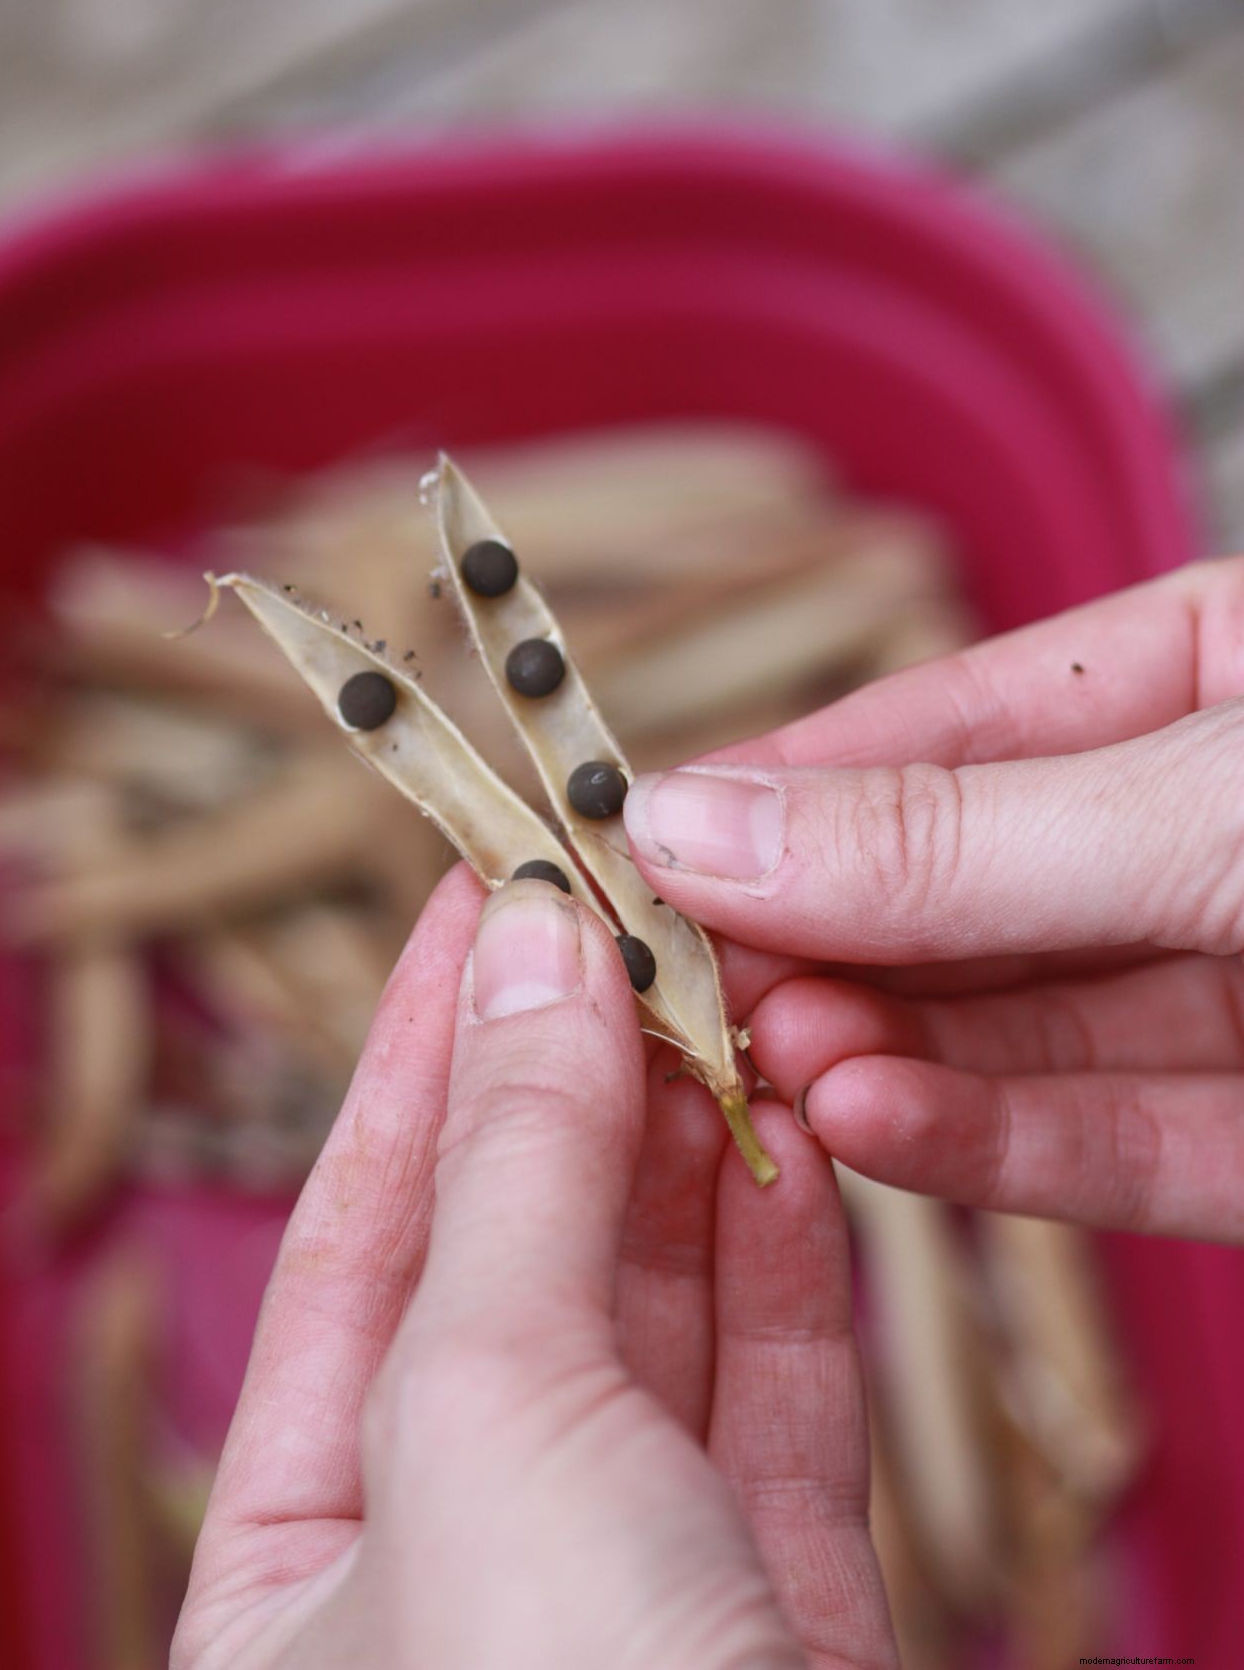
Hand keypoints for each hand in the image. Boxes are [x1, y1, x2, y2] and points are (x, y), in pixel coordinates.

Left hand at [173, 869, 895, 1669]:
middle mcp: (451, 1555)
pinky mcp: (773, 1591)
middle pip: (518, 1256)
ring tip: (731, 997)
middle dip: (583, 1080)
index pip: (352, 1236)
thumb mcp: (492, 1410)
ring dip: (696, 1147)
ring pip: (658, 1310)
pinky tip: (795, 1132)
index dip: (425, 1047)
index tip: (488, 889)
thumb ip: (516, 1171)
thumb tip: (532, 948)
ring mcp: (618, 1573)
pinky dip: (786, 1256)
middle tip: (639, 919)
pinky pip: (773, 1385)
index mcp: (293, 1562)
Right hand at [623, 559, 1243, 1245]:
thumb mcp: (1215, 803)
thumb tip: (703, 826)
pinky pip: (1120, 1141)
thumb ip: (965, 837)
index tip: (645, 839)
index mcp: (1216, 681)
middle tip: (689, 980)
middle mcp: (1208, 835)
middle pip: (969, 888)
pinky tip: (871, 1129)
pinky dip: (995, 1147)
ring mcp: (1242, 989)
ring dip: (886, 1052)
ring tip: (777, 1062)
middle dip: (827, 938)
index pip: (961, 722)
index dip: (796, 785)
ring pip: (1026, 1029)